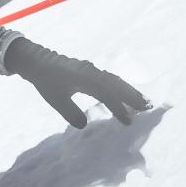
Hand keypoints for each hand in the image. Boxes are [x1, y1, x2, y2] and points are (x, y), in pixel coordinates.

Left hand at [3, 37, 150, 127]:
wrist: (37, 60)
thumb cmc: (46, 81)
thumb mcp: (56, 99)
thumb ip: (71, 113)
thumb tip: (85, 125)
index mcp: (85, 79)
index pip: (107, 95)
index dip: (119, 108)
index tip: (128, 121)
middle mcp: (92, 72)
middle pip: (116, 84)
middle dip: (132, 96)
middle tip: (148, 108)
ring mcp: (91, 70)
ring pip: (114, 80)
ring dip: (128, 90)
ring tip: (141, 101)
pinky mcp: (89, 70)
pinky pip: (108, 78)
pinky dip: (118, 86)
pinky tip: (123, 94)